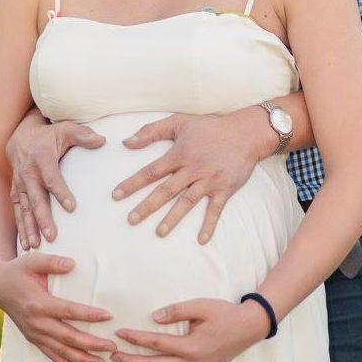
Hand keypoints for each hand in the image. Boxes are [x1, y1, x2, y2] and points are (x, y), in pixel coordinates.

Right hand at [0, 252, 116, 361]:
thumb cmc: (19, 270)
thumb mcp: (33, 260)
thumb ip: (53, 262)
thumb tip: (72, 264)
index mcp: (39, 303)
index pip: (69, 311)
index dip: (89, 315)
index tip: (108, 315)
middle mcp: (37, 322)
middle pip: (69, 337)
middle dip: (92, 344)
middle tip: (112, 347)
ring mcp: (35, 334)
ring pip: (62, 352)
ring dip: (83, 359)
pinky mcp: (34, 339)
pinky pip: (51, 356)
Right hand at [6, 110, 105, 248]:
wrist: (22, 137)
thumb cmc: (50, 134)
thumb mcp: (66, 129)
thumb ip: (83, 135)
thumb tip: (103, 140)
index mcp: (42, 158)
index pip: (52, 178)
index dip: (61, 192)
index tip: (72, 208)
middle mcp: (28, 173)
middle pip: (36, 198)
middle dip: (43, 218)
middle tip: (53, 235)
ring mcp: (20, 184)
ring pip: (25, 209)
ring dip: (29, 228)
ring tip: (36, 246)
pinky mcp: (16, 192)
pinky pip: (18, 212)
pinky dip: (21, 228)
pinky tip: (27, 245)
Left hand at [111, 298, 268, 361]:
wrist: (247, 328)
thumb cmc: (224, 314)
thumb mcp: (201, 306)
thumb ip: (176, 310)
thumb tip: (154, 317)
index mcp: (191, 345)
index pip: (156, 344)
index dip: (136, 338)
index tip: (120, 333)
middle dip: (132, 361)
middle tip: (115, 356)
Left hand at [112, 112, 263, 242]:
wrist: (245, 132)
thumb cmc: (210, 127)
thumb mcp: (179, 121)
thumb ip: (152, 131)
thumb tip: (126, 142)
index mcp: (180, 154)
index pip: (151, 171)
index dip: (132, 183)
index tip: (116, 195)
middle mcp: (192, 169)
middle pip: (166, 190)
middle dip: (147, 206)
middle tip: (131, 220)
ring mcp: (209, 180)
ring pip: (187, 201)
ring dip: (173, 218)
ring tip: (159, 232)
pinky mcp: (225, 188)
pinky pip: (216, 210)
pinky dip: (209, 225)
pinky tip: (201, 240)